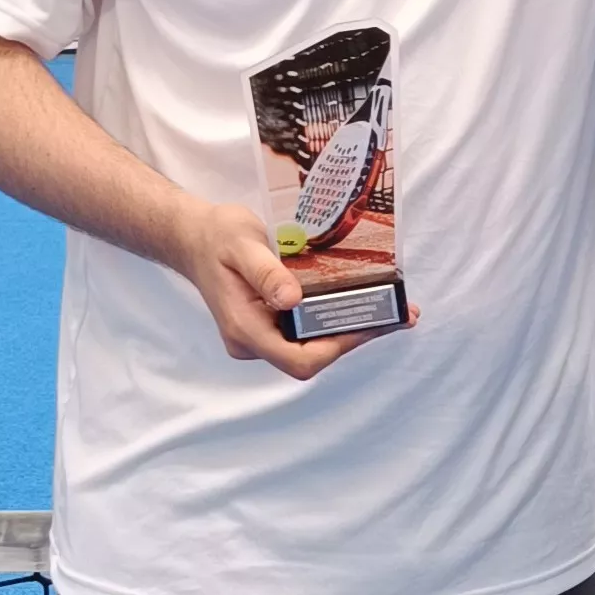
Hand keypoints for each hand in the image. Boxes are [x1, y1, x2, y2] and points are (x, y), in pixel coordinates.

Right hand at [173, 199, 414, 380]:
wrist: (194, 237)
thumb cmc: (216, 236)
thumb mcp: (240, 244)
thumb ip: (265, 272)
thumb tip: (292, 300)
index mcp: (244, 328)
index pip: (298, 358)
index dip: (337, 347)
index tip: (369, 324)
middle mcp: (253, 341)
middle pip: (311, 357)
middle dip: (356, 337)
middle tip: (399, 314)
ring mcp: (260, 336)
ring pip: (311, 347)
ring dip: (351, 330)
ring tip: (392, 309)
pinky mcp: (269, 324)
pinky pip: (306, 332)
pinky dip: (335, 320)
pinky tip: (362, 302)